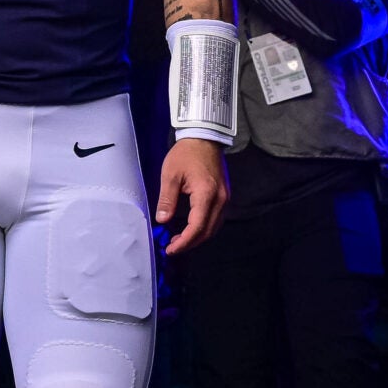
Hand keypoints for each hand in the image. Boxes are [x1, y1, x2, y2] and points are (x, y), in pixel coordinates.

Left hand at [154, 137, 227, 253]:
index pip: (196, 227)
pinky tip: (191, 228)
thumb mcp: (170, 175)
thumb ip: (167, 199)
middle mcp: (220, 199)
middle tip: (172, 247)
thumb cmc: (186, 154)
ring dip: (198, 237)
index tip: (170, 249)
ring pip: (214, 226)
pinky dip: (204, 227)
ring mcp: (225, 198)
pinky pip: (216, 218)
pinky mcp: (224, 195)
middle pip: (207, 231)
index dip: (184, 242)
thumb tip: (162, 220)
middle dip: (190, 243)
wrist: (204, 138)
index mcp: (206, 194)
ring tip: (179, 240)